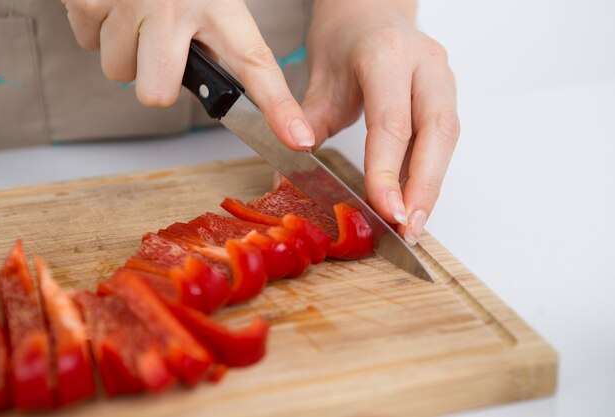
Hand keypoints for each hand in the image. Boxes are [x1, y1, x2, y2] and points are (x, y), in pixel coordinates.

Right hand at [61, 0, 315, 149]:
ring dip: (127, 51)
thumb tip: (233, 87)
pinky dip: (100, 29)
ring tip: (139, 16)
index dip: (278, 109)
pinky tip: (117, 5)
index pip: (255, 65)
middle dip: (157, 79)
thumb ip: (222, 38)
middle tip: (163, 47)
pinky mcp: (90, 1)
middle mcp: (175, 9)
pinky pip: (90, 44)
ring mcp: (131, 5)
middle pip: (158, 94)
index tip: (297, 139)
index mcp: (220, 6)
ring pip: (120, 71)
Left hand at [303, 0, 459, 244]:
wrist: (370, 10)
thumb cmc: (344, 39)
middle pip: (436, 132)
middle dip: (424, 186)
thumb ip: (307, 126)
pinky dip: (431, 170)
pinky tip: (415, 197)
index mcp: (385, 55)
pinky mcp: (447, 91)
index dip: (388, 170)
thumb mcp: (319, 79)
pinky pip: (445, 136)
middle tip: (408, 228)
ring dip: (432, 183)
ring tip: (413, 222)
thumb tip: (287, 177)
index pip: (392, 121)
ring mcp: (442, 76)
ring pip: (448, 136)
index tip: (384, 209)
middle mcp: (423, 64)